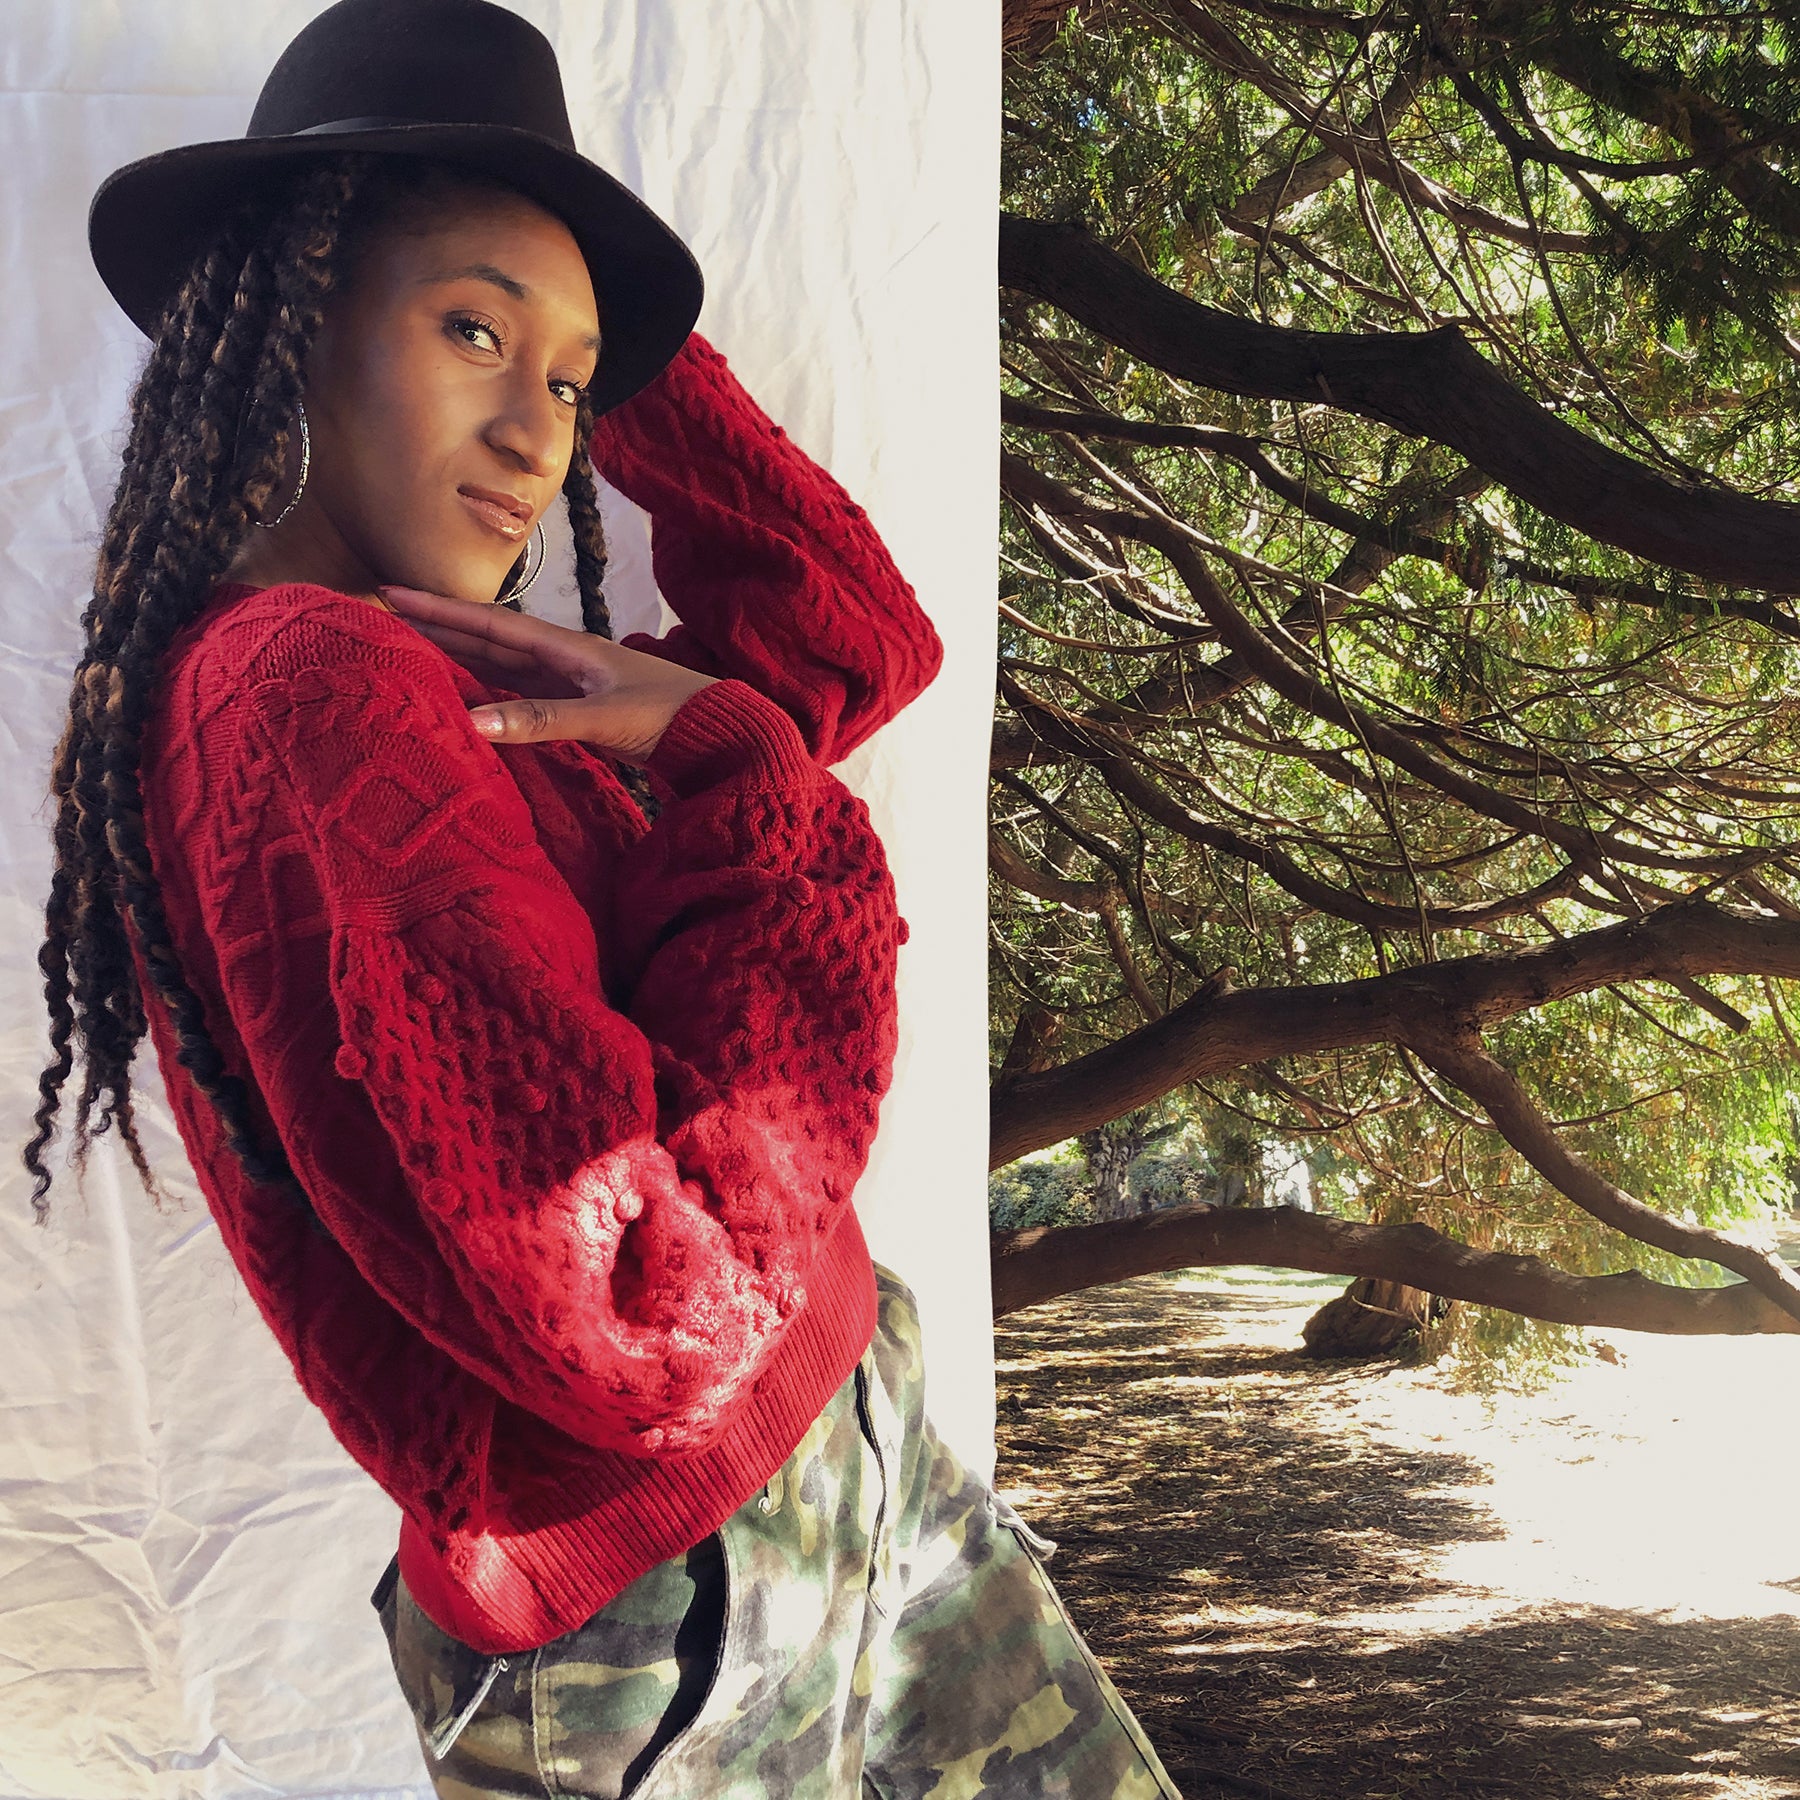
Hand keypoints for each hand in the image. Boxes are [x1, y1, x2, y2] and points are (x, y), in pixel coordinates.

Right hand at [378, 585, 720, 763]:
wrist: (718, 732)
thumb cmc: (669, 715)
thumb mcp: (603, 716)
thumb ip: (540, 720)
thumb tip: (473, 721)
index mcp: (565, 648)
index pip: (488, 623)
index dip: (438, 609)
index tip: (390, 593)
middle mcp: (561, 659)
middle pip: (485, 638)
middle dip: (434, 626)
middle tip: (380, 617)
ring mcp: (568, 683)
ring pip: (498, 665)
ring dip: (455, 656)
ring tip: (407, 649)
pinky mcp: (576, 709)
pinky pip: (518, 694)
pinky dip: (486, 692)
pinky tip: (464, 696)